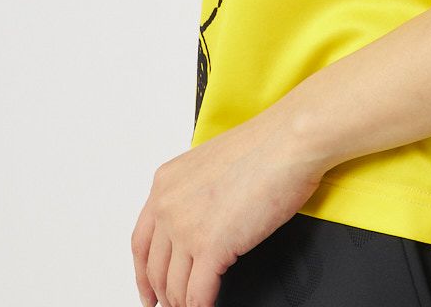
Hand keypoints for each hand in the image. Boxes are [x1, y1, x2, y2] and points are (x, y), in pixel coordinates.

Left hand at [130, 94, 326, 306]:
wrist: (289, 141)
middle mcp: (169, 206)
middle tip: (170, 305)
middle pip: (154, 268)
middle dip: (163, 293)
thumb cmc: (265, 145)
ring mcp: (187, 229)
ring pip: (175, 286)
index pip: (141, 241)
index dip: (143, 273)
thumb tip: (200, 220)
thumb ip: (194, 193)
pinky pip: (198, 294)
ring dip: (183, 303)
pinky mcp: (212, 248)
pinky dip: (202, 306)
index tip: (148, 288)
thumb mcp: (211, 164)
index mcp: (166, 183)